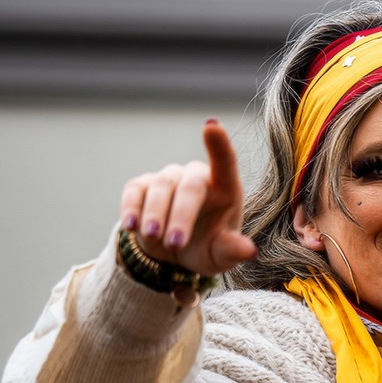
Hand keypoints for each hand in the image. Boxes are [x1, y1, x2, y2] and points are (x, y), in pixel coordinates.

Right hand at [119, 119, 256, 276]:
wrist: (174, 253)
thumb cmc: (208, 247)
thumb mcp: (222, 255)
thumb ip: (233, 250)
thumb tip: (250, 252)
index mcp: (225, 187)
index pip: (225, 161)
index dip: (219, 144)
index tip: (211, 126)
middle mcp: (197, 176)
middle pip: (190, 185)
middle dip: (182, 215)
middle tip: (175, 243)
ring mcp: (169, 179)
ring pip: (161, 187)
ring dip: (156, 214)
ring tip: (154, 238)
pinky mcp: (143, 187)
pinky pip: (135, 191)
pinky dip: (131, 208)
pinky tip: (131, 226)